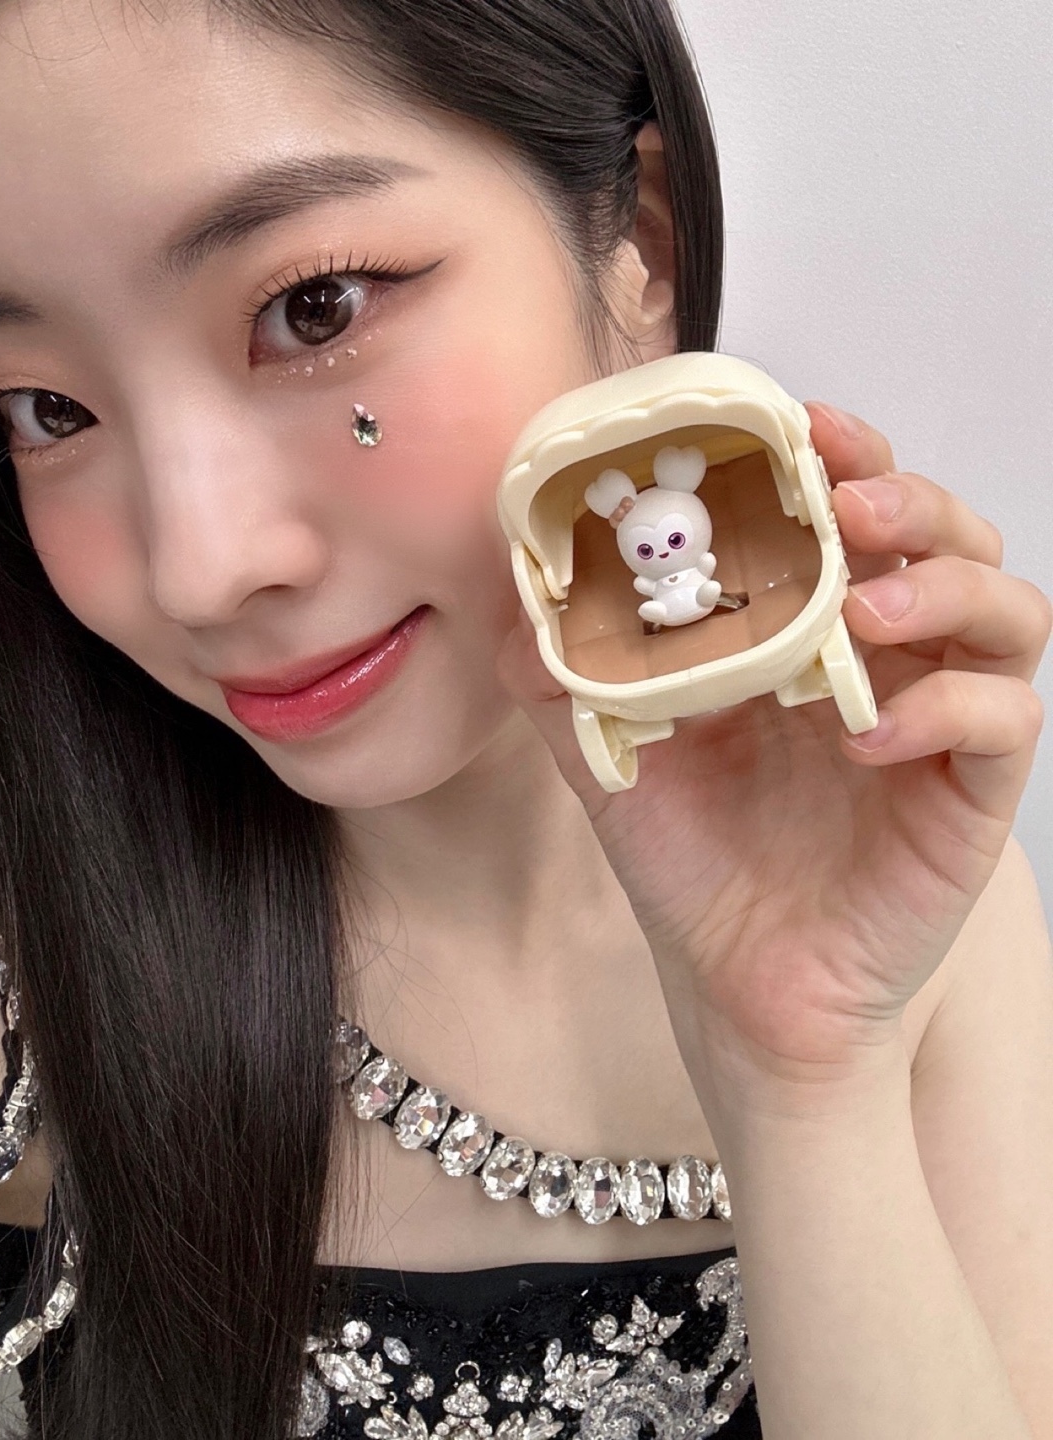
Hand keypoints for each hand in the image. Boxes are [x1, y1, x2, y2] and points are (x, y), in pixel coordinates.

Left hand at [500, 403, 1050, 1095]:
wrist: (744, 990)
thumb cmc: (696, 865)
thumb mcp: (613, 762)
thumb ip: (568, 679)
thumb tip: (514, 598)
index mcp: (813, 627)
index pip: (854, 509)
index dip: (841, 454)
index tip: (797, 424)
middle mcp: (889, 658)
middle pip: (948, 535)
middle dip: (907, 498)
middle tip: (845, 501)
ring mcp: (941, 721)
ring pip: (1005, 610)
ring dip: (942, 587)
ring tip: (861, 612)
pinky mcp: (973, 794)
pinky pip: (1006, 721)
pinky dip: (949, 708)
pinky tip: (870, 734)